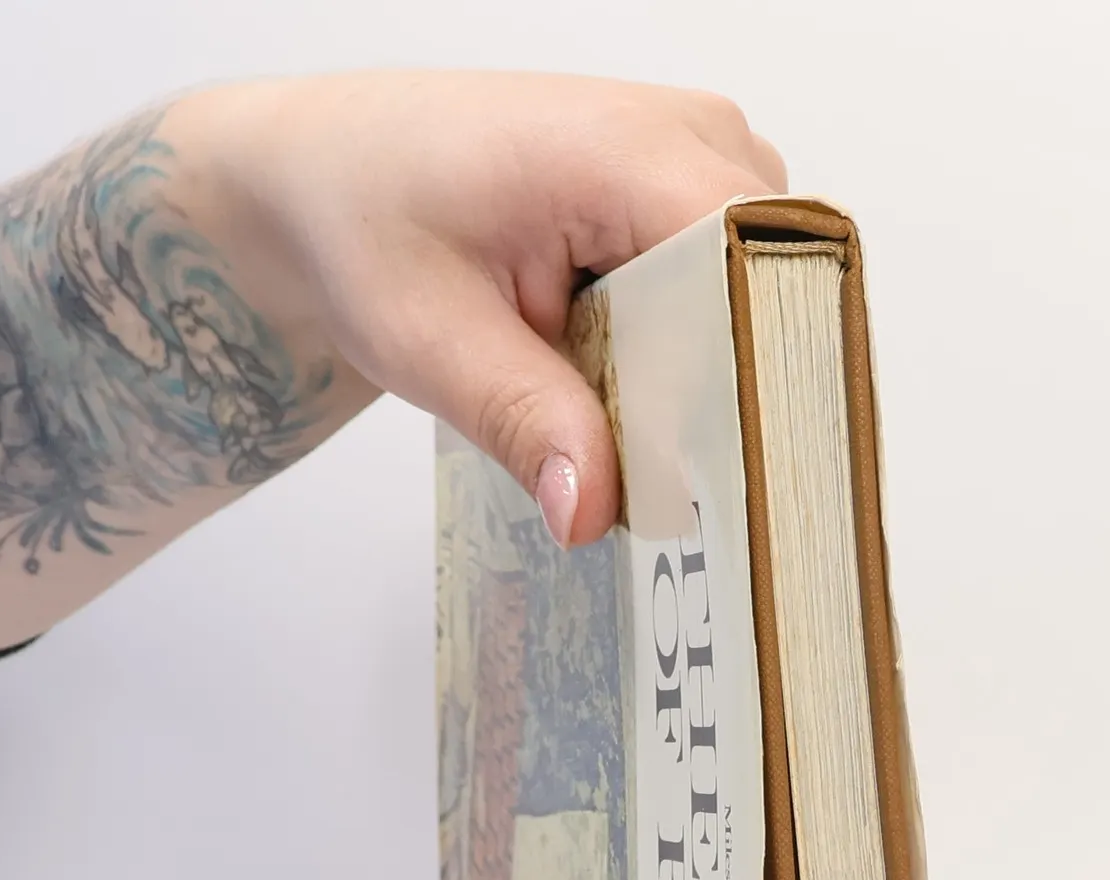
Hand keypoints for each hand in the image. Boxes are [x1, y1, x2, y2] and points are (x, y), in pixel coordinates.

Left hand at [179, 72, 787, 546]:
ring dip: (711, 383)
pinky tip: (635, 398)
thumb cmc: (369, 223)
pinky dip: (693, 360)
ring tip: (639, 438)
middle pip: (774, 294)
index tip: (732, 485)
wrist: (335, 176)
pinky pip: (734, 294)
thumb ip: (523, 420)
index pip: (755, 270)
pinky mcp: (692, 200)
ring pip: (762, 304)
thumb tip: (592, 512)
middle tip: (674, 495)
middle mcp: (690, 138)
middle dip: (733, 400)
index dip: (758, 381)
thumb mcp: (428, 338)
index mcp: (625, 151)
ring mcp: (701, 163)